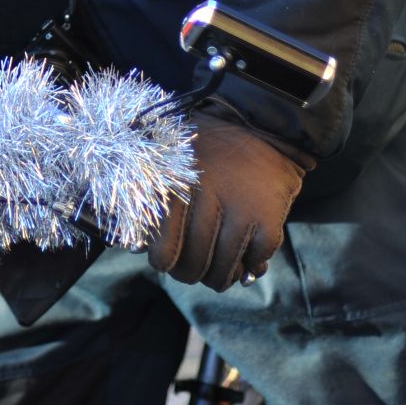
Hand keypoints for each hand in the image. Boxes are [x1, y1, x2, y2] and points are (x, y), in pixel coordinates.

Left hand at [147, 110, 310, 290]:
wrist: (260, 126)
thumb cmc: (205, 149)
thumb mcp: (171, 163)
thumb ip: (151, 201)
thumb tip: (136, 248)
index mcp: (177, 188)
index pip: (164, 251)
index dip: (164, 262)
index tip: (167, 260)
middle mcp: (208, 201)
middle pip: (193, 265)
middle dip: (190, 274)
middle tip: (192, 269)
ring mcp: (241, 213)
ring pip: (223, 270)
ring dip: (219, 278)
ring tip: (217, 271)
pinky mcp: (269, 221)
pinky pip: (254, 262)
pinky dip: (249, 267)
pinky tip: (244, 258)